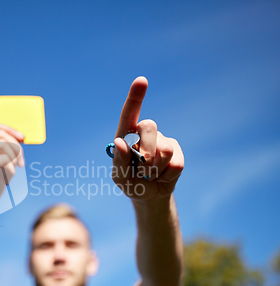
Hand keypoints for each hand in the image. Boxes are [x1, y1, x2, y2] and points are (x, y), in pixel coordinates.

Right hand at [0, 119, 24, 223]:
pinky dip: (10, 168)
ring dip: (15, 156)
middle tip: (22, 162)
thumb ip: (6, 151)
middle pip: (0, 133)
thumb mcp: (1, 165)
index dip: (9, 128)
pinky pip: (2, 159)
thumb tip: (20, 137)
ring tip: (16, 169)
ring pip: (2, 144)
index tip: (22, 138)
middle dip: (17, 146)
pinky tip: (8, 179)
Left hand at [112, 77, 183, 201]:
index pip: (129, 114)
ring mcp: (162, 141)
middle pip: (150, 128)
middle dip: (145, 154)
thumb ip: (118, 162)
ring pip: (164, 149)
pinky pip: (175, 164)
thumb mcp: (120, 178)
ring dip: (155, 169)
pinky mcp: (177, 152)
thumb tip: (121, 143)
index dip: (135, 97)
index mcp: (126, 135)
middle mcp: (144, 133)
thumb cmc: (131, 183)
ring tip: (149, 175)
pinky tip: (162, 177)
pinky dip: (166, 176)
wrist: (150, 195)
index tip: (141, 81)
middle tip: (141, 171)